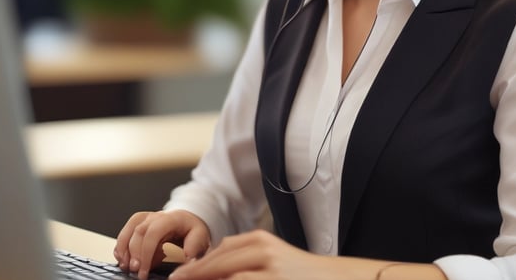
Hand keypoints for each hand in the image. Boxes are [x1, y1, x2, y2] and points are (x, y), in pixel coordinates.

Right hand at [114, 210, 210, 279]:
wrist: (187, 221)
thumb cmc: (192, 229)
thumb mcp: (199, 236)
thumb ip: (193, 247)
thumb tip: (188, 258)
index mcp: (171, 218)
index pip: (154, 232)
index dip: (146, 252)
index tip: (144, 271)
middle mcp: (156, 216)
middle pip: (139, 232)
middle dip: (134, 254)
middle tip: (136, 271)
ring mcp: (146, 219)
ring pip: (129, 230)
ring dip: (124, 250)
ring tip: (126, 267)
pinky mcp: (138, 224)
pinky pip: (125, 231)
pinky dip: (120, 245)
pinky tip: (121, 258)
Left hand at [168, 229, 336, 279]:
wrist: (335, 278)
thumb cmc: (300, 275)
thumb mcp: (271, 260)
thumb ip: (246, 260)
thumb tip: (214, 269)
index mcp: (260, 240)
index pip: (220, 250)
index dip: (197, 264)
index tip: (179, 275)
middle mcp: (263, 249)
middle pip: (219, 261)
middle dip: (194, 274)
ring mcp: (270, 266)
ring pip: (228, 274)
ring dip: (205, 279)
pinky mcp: (275, 279)